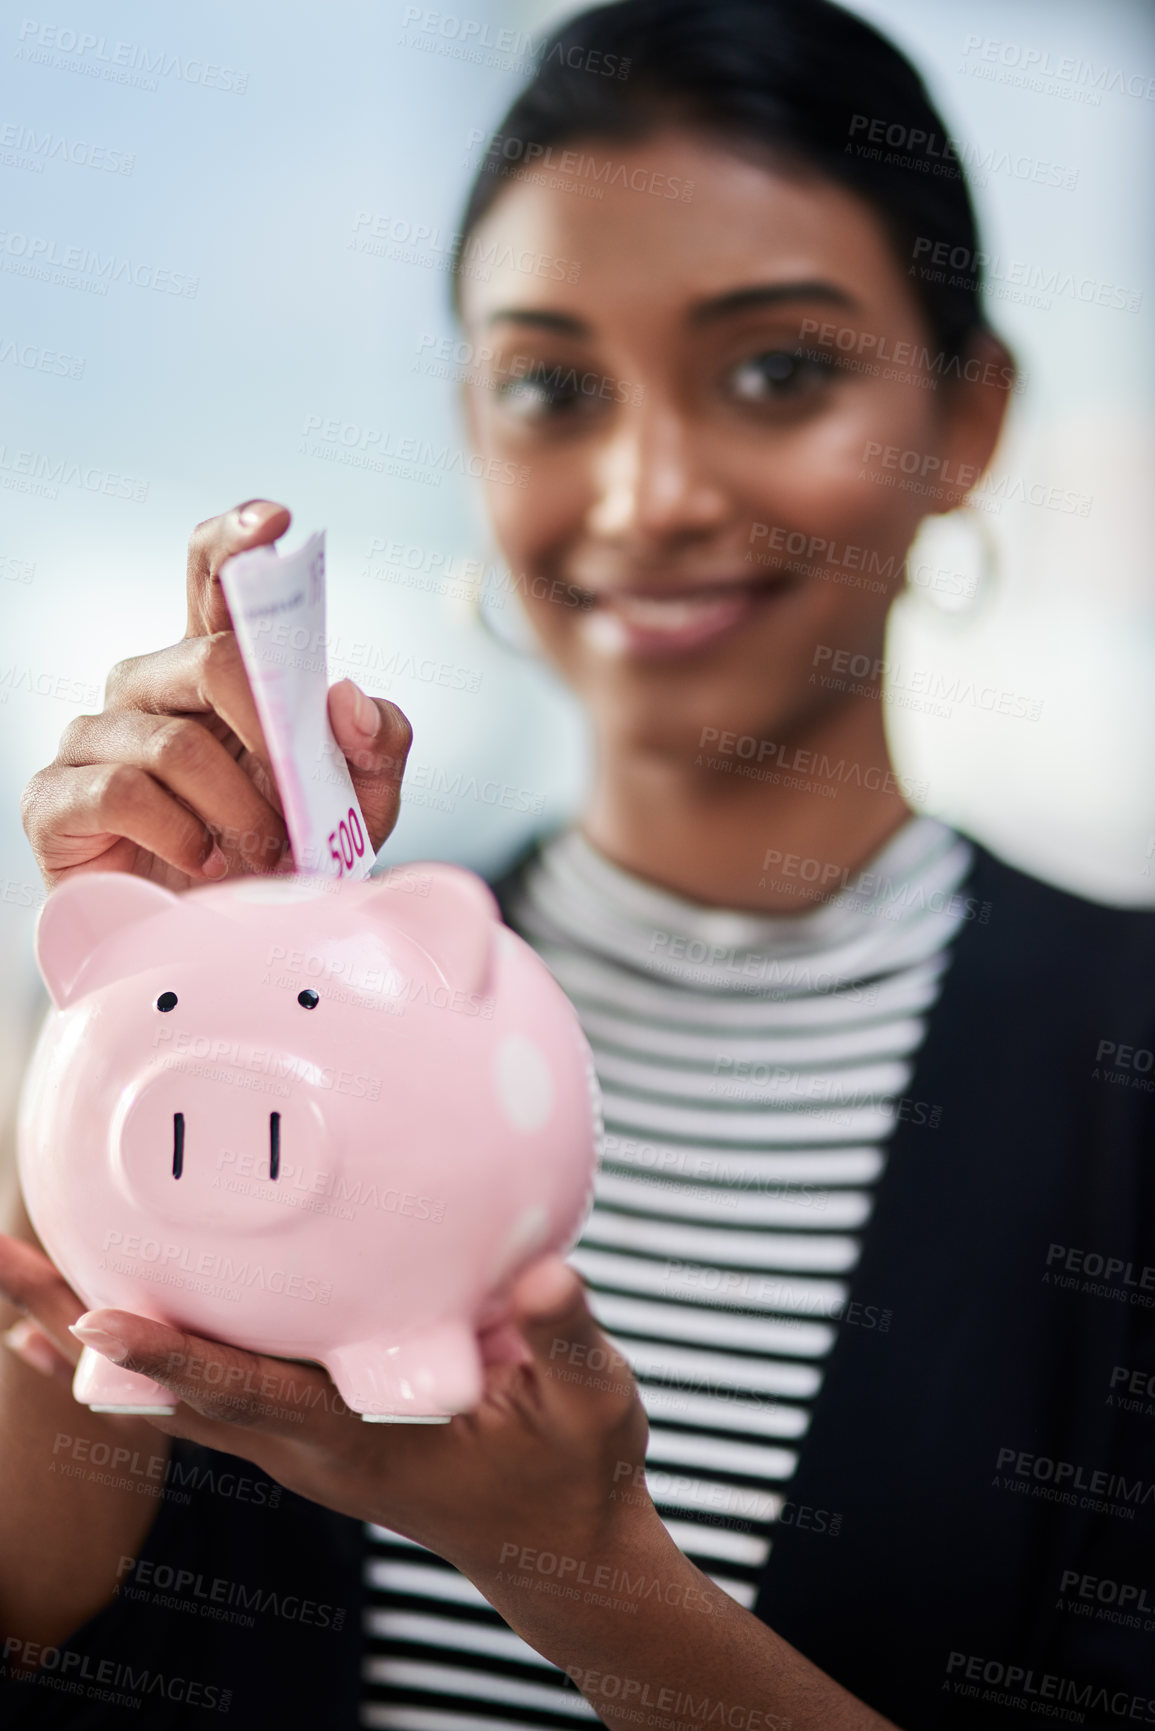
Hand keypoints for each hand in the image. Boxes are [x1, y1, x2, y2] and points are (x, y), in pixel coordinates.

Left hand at [2, 1237, 650, 1582]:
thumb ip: (567, 1334)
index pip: (252, 1396)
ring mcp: (300, 1446)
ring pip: (176, 1395)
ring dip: (94, 1344)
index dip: (175, 1359)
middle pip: (176, 1391)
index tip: (94, 1319)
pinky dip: (145, 1359)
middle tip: (2, 1268)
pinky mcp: (305, 1433)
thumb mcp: (597, 1402)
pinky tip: (101, 1321)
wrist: (559, 1553)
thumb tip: (546, 1271)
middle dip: (84, 1332)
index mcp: (364, 1440)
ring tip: (15, 1286)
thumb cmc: (574, 1471)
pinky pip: (204, 1396)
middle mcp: (310, 1449)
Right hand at [21, 500, 412, 889]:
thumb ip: (374, 747)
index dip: (234, 541)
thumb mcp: (358, 809)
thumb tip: (345, 694)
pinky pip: (125, 790)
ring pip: (175, 742)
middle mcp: (148, 690)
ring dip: (237, 810)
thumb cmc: (282, 866)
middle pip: (209, 661)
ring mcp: (95, 739)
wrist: (219, 955)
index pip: (210, 581)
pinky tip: (201, 863)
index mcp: (216, 674)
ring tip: (261, 856)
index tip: (272, 520)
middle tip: (299, 806)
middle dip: (271, 736)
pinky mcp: (55, 797)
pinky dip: (181, 834)